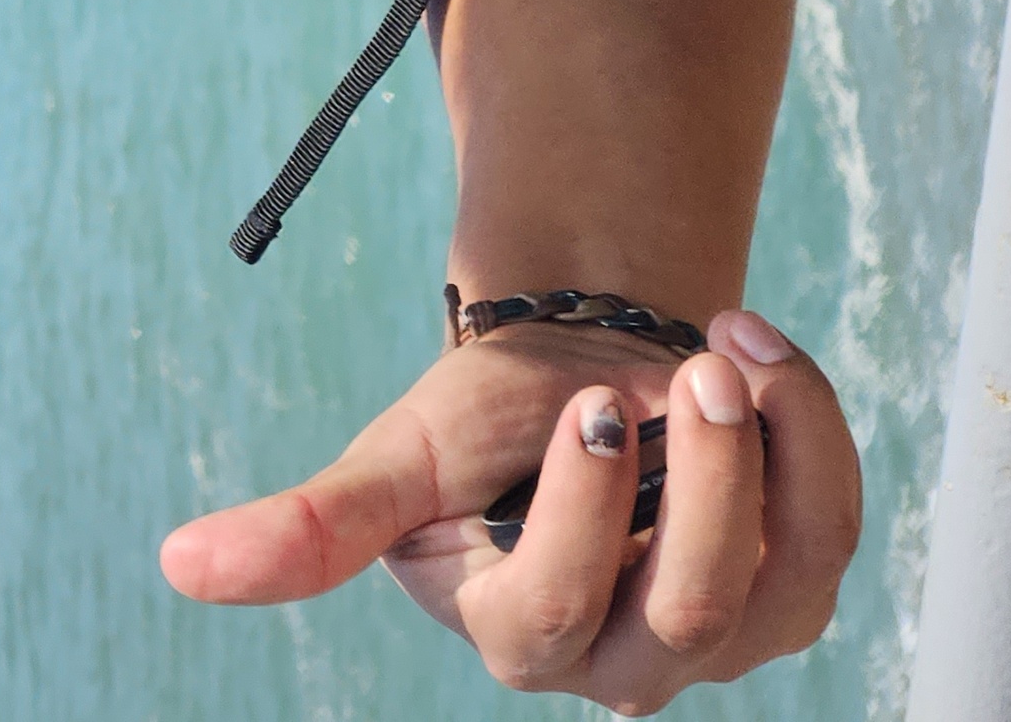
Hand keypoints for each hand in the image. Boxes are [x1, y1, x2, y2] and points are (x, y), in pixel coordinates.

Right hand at [158, 311, 860, 712]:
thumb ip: (313, 525)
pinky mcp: (793, 591)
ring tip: (727, 348)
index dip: (582, 517)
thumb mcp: (400, 458)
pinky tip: (759, 357)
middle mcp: (622, 662)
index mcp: (515, 635)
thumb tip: (178, 566)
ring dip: (771, 451)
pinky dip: (811, 429)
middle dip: (707, 482)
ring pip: (778, 579)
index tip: (590, 402)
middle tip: (691, 368)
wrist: (580, 361)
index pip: (553, 613)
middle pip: (691, 612)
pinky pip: (831, 528)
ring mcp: (719, 636)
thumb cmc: (484, 421)